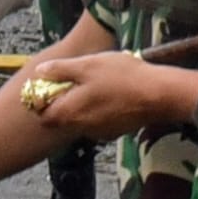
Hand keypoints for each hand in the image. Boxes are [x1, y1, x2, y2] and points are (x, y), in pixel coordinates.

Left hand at [30, 51, 168, 139]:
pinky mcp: (114, 132)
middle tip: (73, 79)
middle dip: (62, 100)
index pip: (42, 115)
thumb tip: (39, 72)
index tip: (49, 83)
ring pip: (79, 120)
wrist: (158, 95)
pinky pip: (96, 121)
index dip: (41, 99)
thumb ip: (60, 70)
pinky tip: (109, 93)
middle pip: (60, 118)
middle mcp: (80, 128)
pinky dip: (96, 110)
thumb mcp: (87, 65)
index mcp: (69, 113)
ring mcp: (98, 133)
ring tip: (94, 82)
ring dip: (80, 104)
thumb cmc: (120, 77)